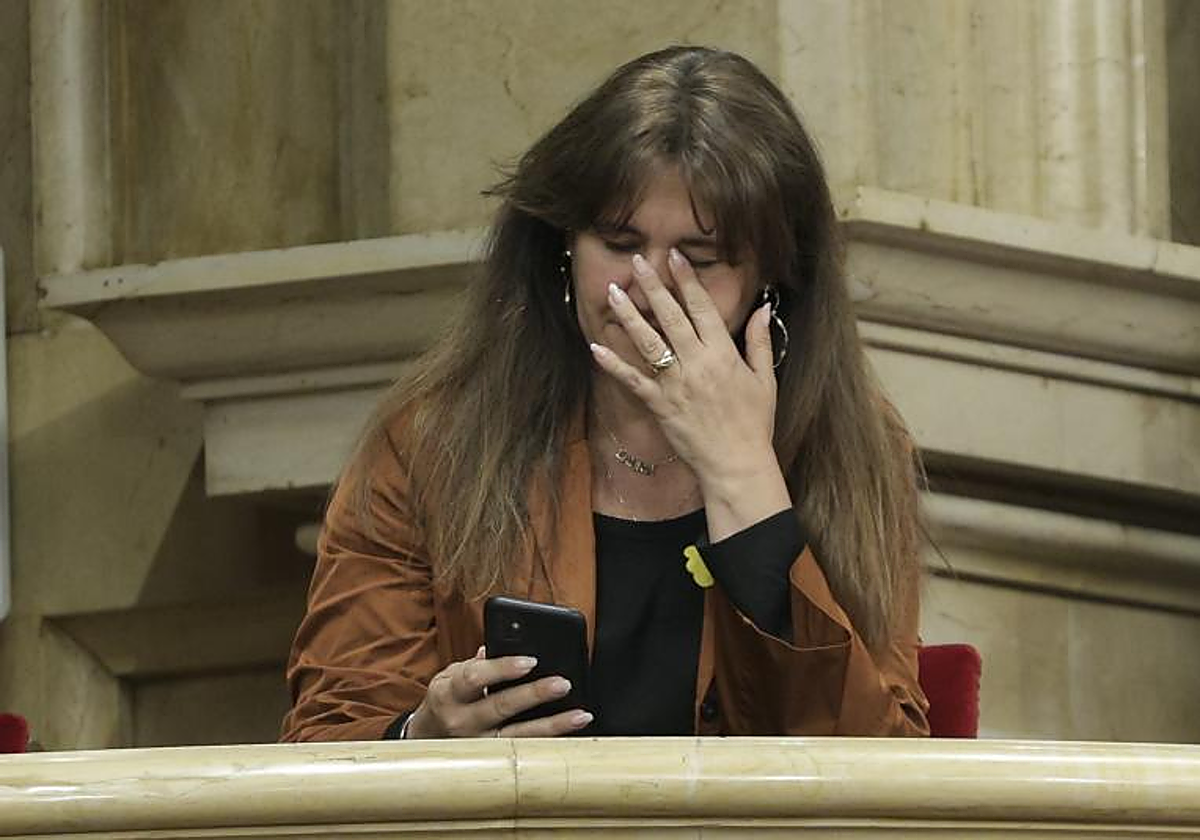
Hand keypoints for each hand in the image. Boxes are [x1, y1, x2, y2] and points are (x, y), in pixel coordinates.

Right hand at [406, 647, 592, 737]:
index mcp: (449, 692)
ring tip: (580, 714)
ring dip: (553, 725)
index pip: (474, 678)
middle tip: (562, 683)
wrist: (427, 738)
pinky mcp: (491, 761)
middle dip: (534, 695)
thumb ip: (476, 662)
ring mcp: (477, 745)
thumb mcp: (452, 675)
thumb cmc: (448, 698)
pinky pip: (524, 752)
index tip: (530, 661)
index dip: (502, 668)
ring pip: (518, 736)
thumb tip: (498, 646)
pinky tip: (571, 732)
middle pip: (500, 707)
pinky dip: (550, 742)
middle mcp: (461, 721)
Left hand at [590, 249, 790, 539]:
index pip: (702, 308)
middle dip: (653, 287)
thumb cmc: (754, 423)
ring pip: (648, 342)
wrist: (736, 463)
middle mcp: (697, 363)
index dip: (686, 280)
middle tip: (637, 262)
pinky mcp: (659, 404)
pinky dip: (613, 364)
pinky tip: (596, 347)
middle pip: (670, 317)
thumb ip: (759, 341)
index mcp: (723, 354)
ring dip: (629, 315)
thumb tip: (763, 308)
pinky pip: (632, 381)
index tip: (673, 256)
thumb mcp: (765, 379)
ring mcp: (675, 384)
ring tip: (613, 292)